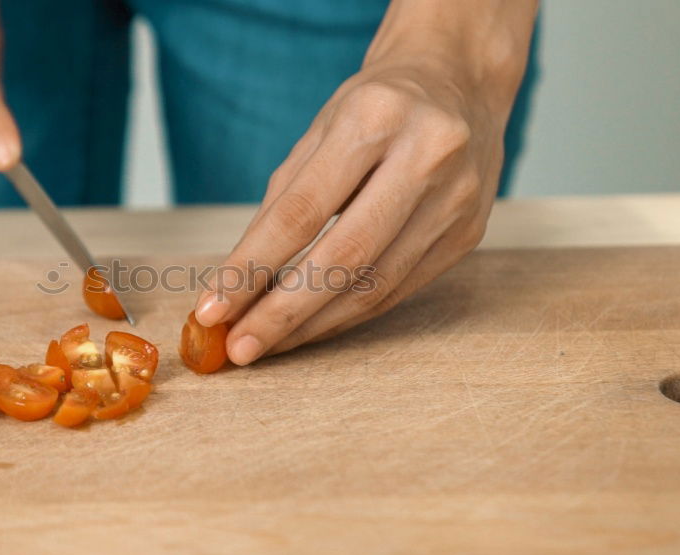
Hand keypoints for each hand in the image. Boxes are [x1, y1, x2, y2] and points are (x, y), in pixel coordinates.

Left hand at [194, 0, 535, 364]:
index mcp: (376, 117)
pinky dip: (348, 315)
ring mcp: (456, 200)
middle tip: (239, 347)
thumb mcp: (319, 132)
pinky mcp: (468, 235)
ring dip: (313, 325)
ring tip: (266, 344)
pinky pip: (398, 291)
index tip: (211, 310)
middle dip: (282, 313)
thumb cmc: (374, 107)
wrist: (458, 83)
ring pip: (374, 285)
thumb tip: (237, 282)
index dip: (252, 268)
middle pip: (344, 258)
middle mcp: (426, 156)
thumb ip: (281, 203)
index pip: (302, 212)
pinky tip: (312, 327)